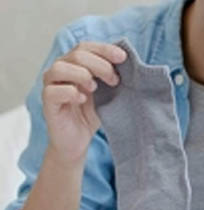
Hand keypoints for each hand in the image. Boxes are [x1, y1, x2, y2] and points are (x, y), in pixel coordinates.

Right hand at [42, 42, 126, 166]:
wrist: (78, 141)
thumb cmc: (91, 114)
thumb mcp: (106, 93)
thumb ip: (111, 78)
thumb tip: (127, 63)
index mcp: (74, 64)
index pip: (86, 47)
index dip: (104, 49)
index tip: (123, 57)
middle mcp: (61, 70)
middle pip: (76, 55)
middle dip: (100, 65)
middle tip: (114, 80)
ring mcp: (51, 86)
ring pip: (60, 68)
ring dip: (82, 75)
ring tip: (95, 88)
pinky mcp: (47, 103)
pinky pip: (53, 91)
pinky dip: (69, 92)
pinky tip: (82, 99)